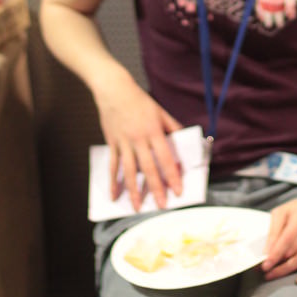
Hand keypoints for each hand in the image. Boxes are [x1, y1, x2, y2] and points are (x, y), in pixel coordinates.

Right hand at [93, 72, 183, 210]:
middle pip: (148, 168)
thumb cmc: (139, 100)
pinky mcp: (112, 143)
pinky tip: (114, 195)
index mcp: (153, 131)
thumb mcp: (160, 111)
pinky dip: (113, 181)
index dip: (173, 175)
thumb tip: (184, 141)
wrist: (114, 89)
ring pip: (129, 170)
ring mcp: (124, 142)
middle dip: (156, 188)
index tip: (178, 190)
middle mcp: (138, 139)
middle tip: (162, 205)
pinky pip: (113, 165)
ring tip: (138, 207)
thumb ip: (172, 127)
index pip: (165, 158)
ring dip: (133, 190)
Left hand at [261, 191, 296, 283]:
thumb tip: (267, 251)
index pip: (287, 238)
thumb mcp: (283, 211)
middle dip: (278, 263)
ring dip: (287, 269)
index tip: (265, 264)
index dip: (276, 253)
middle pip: (294, 251)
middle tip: (264, 270)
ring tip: (272, 275)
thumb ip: (274, 229)